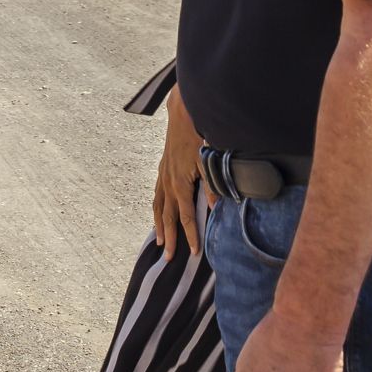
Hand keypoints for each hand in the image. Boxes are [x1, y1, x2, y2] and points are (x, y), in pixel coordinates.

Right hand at [154, 93, 205, 258]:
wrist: (184, 113)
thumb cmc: (199, 136)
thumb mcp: (209, 162)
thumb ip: (212, 188)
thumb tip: (215, 210)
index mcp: (180, 184)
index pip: (184, 217)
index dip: (189, 236)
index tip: (193, 253)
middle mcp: (168, 182)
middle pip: (167, 217)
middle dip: (170, 238)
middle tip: (169, 258)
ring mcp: (163, 175)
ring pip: (158, 206)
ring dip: (159, 226)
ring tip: (160, 242)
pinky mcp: (163, 168)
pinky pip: (157, 194)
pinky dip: (156, 208)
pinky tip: (158, 213)